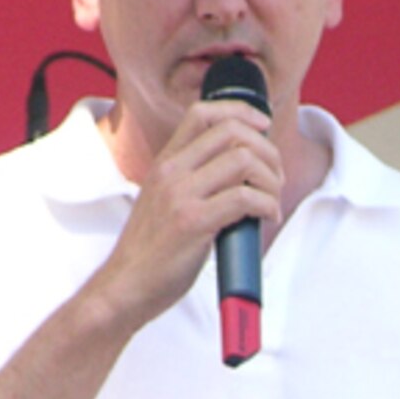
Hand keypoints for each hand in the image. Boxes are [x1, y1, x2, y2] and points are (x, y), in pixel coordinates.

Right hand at [94, 95, 282, 326]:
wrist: (124, 286)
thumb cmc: (150, 252)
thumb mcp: (163, 201)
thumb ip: (191, 181)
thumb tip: (240, 173)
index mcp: (164, 163)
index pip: (203, 114)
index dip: (240, 112)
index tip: (261, 126)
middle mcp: (171, 171)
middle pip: (232, 131)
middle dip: (266, 150)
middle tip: (274, 177)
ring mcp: (181, 195)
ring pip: (244, 160)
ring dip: (271, 179)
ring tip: (272, 200)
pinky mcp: (193, 222)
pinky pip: (245, 197)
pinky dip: (267, 204)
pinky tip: (266, 217)